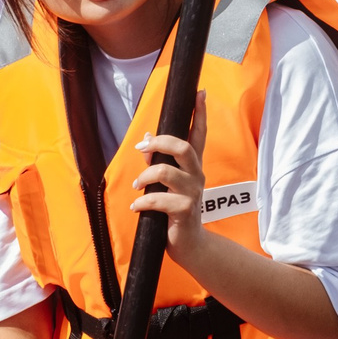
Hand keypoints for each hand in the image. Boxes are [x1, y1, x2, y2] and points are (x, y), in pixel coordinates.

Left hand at [131, 91, 209, 258]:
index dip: (200, 114)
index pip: (199, 135)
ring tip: (137, 186)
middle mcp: (197, 176)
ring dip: (145, 176)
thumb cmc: (176, 212)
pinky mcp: (185, 210)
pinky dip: (143, 202)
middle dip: (161, 143)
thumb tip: (147, 139)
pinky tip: (137, 207)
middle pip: (184, 147)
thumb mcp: (168, 185)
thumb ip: (159, 162)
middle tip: (142, 148)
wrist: (190, 245)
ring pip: (167, 172)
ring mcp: (193, 193)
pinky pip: (159, 200)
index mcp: (194, 167)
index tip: (200, 93)